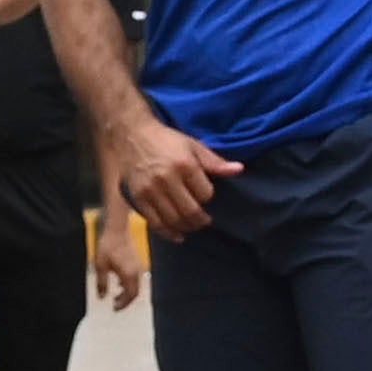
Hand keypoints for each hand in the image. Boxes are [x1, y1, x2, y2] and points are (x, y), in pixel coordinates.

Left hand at [90, 208, 147, 309]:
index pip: (130, 295)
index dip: (123, 304)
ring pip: (135, 285)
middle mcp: (136, 271)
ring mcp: (137, 265)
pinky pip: (135, 277)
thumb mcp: (100, 266)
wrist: (117, 228)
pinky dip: (128, 284)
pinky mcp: (136, 260)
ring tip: (116, 295)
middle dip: (125, 300)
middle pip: (135, 292)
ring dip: (127, 292)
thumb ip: (101, 283)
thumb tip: (102, 297)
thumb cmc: (107, 245)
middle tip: (115, 305)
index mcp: (129, 274)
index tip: (114, 308)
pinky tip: (119, 283)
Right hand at [108, 116, 240, 238]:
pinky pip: (155, 223)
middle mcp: (167, 179)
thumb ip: (215, 162)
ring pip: (174, 220)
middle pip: (190, 211)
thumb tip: (239, 170)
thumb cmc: (166, 140)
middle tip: (204, 221)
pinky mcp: (138, 198)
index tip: (205, 196)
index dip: (208, 198)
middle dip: (201, 220)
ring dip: (186, 228)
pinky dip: (168, 233)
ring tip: (191, 226)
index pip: (205, 194)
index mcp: (185, 165)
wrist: (133, 135)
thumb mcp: (193, 146)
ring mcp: (151, 190)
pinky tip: (177, 235)